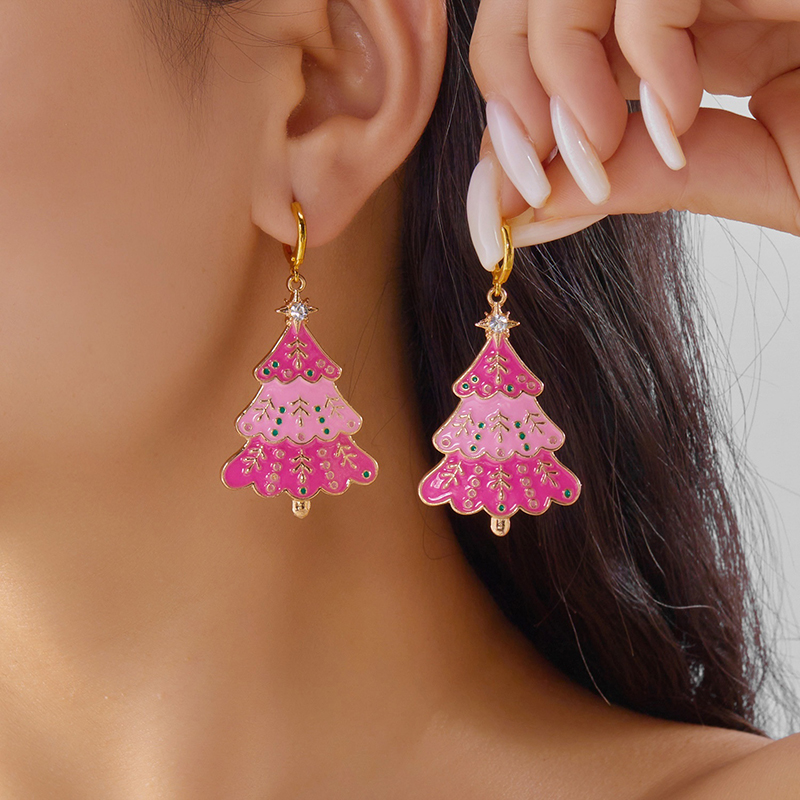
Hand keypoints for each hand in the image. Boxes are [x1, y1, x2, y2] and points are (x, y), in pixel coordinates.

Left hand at [466, 0, 799, 267]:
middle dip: (507, 81)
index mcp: (702, 33)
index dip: (509, 120)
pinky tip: (677, 118)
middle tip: (523, 173)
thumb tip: (528, 212)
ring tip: (594, 151)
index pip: (561, 50)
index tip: (493, 208)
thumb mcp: (761, 179)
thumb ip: (650, 179)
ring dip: (555, 66)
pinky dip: (641, 50)